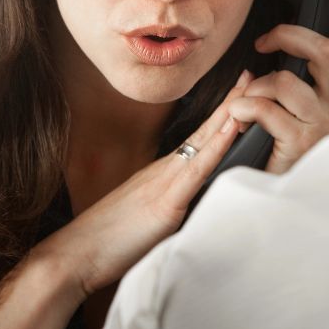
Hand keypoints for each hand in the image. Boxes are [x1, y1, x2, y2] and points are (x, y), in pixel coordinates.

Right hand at [33, 73, 251, 298]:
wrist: (77, 254)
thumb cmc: (108, 241)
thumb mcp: (147, 217)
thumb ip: (170, 206)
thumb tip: (191, 208)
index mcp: (162, 173)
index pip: (199, 139)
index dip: (220, 116)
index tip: (240, 94)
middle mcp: (165, 170)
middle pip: (205, 131)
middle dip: (230, 102)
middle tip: (252, 74)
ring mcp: (165, 183)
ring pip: (204, 143)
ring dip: (229, 115)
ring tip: (249, 90)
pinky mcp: (165, 204)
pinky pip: (197, 170)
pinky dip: (216, 147)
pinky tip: (231, 129)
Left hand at [227, 23, 328, 173]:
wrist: (284, 196)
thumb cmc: (283, 145)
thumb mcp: (296, 106)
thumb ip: (295, 75)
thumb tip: (276, 38)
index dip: (322, 21)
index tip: (297, 16)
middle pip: (322, 50)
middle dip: (287, 36)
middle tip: (262, 43)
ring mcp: (323, 124)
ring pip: (285, 81)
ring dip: (255, 87)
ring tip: (245, 103)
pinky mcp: (302, 142)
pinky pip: (265, 109)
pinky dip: (244, 108)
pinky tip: (238, 117)